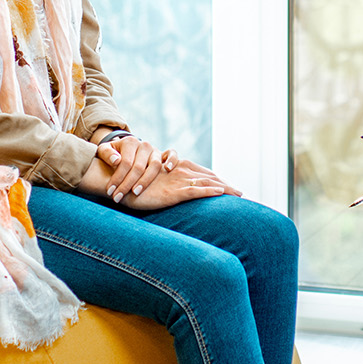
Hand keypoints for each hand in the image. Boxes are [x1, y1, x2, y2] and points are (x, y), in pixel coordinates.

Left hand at [97, 135, 167, 203]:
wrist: (123, 150)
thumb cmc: (112, 154)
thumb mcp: (104, 151)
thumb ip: (106, 154)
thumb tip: (116, 160)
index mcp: (130, 142)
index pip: (125, 163)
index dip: (117, 178)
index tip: (110, 192)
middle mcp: (144, 144)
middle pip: (138, 167)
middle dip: (127, 184)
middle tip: (118, 197)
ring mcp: (155, 149)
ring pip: (154, 165)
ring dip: (145, 181)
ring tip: (135, 192)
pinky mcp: (163, 154)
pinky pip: (172, 154)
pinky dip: (172, 160)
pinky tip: (167, 169)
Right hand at [122, 159, 242, 211]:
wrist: (122, 183)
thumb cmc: (137, 185)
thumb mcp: (157, 185)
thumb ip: (169, 185)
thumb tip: (179, 192)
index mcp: (179, 169)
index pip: (204, 175)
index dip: (218, 181)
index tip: (231, 189)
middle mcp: (182, 172)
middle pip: (210, 178)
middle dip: (226, 185)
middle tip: (240, 193)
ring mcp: (178, 181)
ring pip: (207, 183)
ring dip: (224, 188)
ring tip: (238, 194)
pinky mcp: (173, 192)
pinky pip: (195, 191)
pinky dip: (209, 191)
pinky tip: (220, 193)